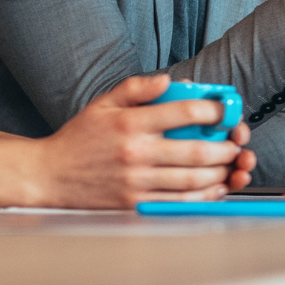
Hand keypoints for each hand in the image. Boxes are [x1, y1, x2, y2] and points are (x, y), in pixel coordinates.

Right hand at [37, 74, 252, 206]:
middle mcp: (136, 153)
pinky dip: (203, 196)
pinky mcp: (135, 204)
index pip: (185, 112)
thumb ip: (136, 88)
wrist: (48, 176)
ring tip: (229, 164)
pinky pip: (179, 202)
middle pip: (197, 151)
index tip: (226, 112)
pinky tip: (213, 187)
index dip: (215, 111)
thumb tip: (169, 80)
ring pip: (193, 179)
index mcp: (131, 124)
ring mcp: (136, 182)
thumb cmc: (79, 139)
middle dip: (226, 148)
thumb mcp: (103, 104)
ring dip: (220, 172)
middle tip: (236, 144)